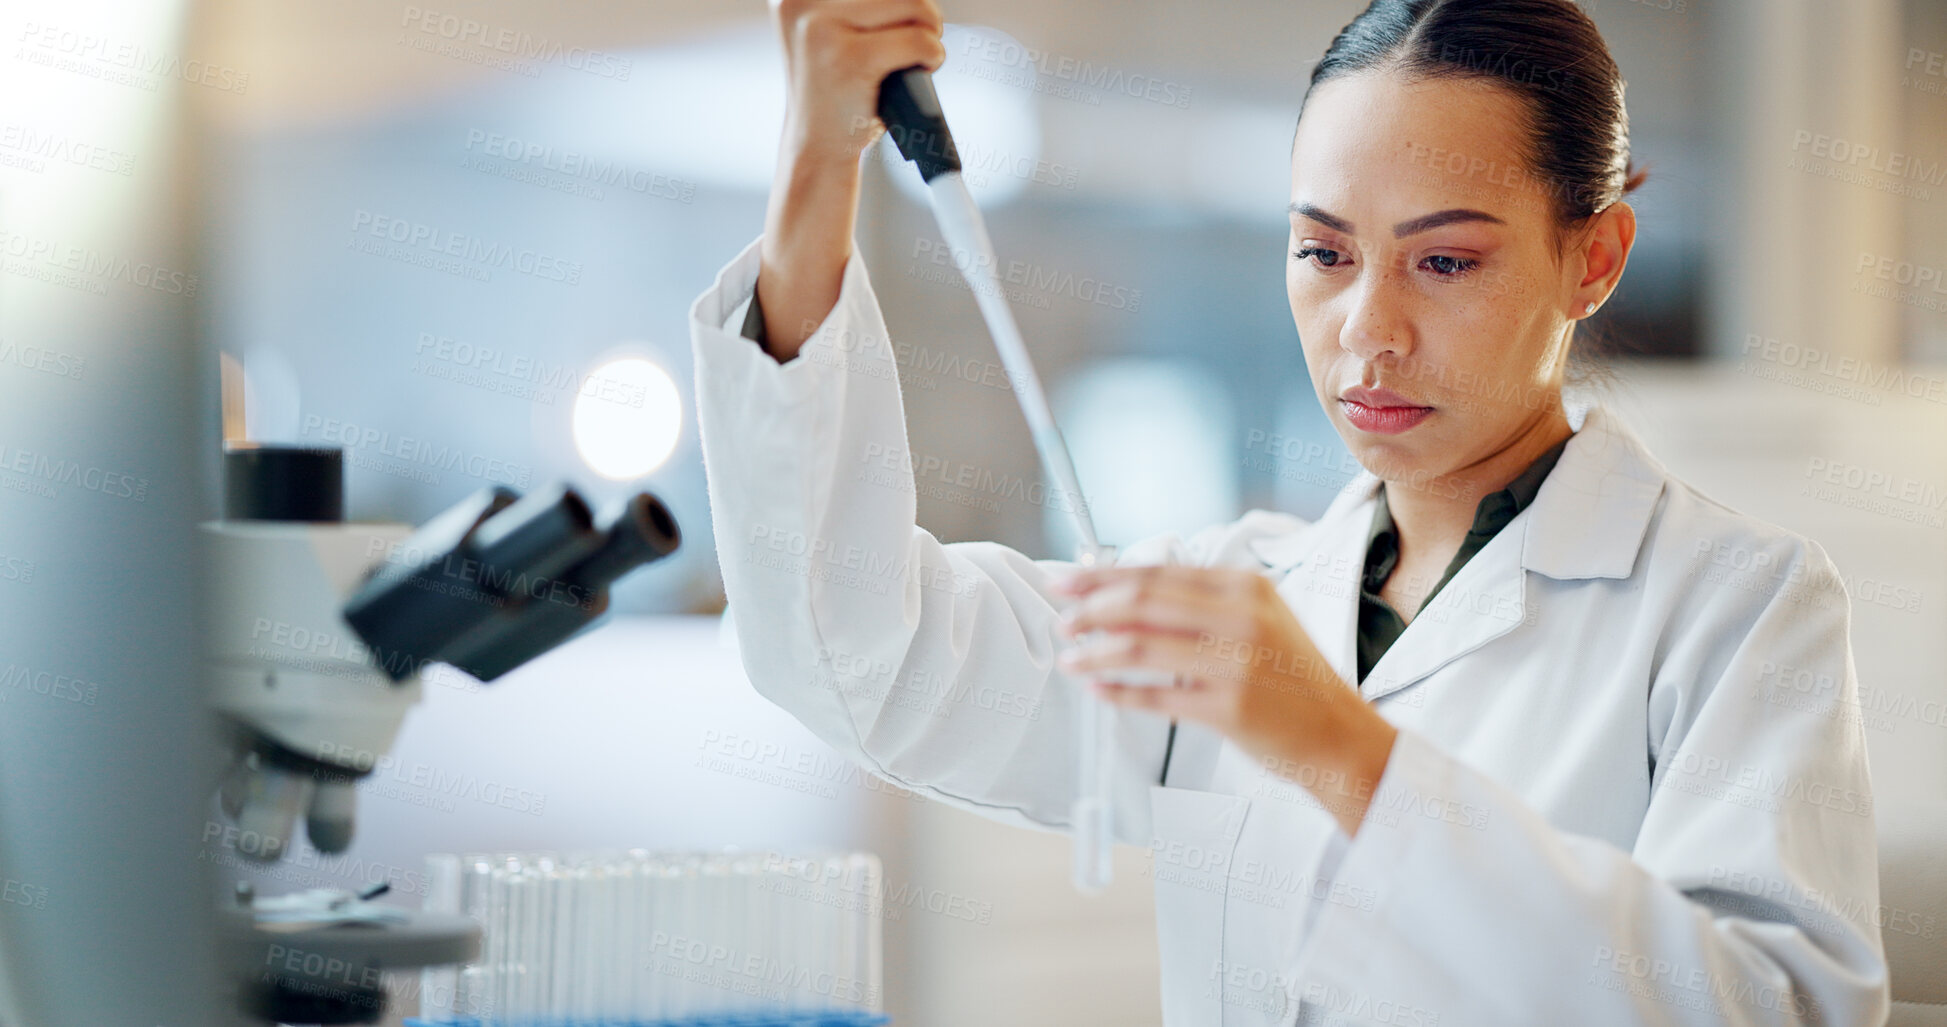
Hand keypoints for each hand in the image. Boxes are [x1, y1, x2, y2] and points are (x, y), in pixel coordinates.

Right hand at [771, 0, 945, 165]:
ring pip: (913, 6)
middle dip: (917, 15)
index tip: (897, 22)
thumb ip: (862, 10)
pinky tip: (922, 71)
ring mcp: (822, 29)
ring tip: (912, 60)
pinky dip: (933, 57)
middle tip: (911, 47)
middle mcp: (800, 3)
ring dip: (927, 34)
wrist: (815, 150)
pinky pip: (919, 41)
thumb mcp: (835, 34)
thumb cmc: (835, 93)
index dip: (895, 5)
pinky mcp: (850, 59)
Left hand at [1052, 565, 1397, 836]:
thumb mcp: (1261, 620)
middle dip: (1090, 609)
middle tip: (1062, 620)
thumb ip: (1205, 603)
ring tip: (1070, 657)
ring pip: (1141, 646)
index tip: (1067, 581)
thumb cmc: (1293, 680)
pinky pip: (1155, 696)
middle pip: (1143, 602)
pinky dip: (1118, 692)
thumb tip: (1126, 595)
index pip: (1158, 572)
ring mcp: (1236, 663)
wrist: (1339, 735)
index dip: (1103, 576)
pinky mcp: (1229, 708)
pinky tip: (1097, 690)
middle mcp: (1242, 618)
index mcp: (1247, 587)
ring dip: (1095, 652)